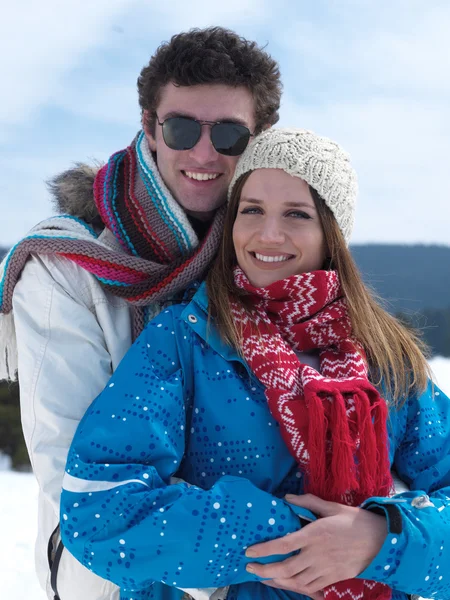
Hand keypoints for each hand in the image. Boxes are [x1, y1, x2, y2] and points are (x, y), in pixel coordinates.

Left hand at [245, 494, 386, 595]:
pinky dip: (295, 587)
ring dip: (276, 580)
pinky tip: (286, 583)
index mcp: (315, 534)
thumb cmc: (355, 521)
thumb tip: (287, 498)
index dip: (264, 550)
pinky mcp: (333, 578)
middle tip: (250, 568)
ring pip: (295, 581)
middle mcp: (317, 554)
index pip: (283, 544)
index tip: (249, 552)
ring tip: (263, 577)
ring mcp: (325, 569)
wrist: (380, 541)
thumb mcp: (331, 507)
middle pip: (285, 568)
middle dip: (264, 570)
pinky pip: (310, 587)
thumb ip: (307, 502)